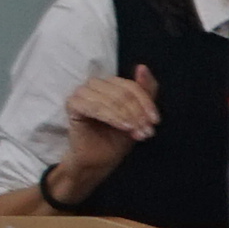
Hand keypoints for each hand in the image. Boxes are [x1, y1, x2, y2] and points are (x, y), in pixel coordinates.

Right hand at [52, 66, 159, 186]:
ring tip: (137, 133)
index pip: (131, 87)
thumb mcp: (138, 114)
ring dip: (128, 118)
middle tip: (146, 131)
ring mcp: (81, 93)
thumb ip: (144, 91)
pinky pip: (96, 107)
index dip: (145, 103)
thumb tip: (142, 66)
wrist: (98, 160)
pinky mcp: (73, 104)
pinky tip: (124, 128)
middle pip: (122, 93)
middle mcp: (94, 84)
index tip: (155, 121)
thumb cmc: (116, 137)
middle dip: (138, 113)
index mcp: (109, 84)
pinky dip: (113, 117)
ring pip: (111, 100)